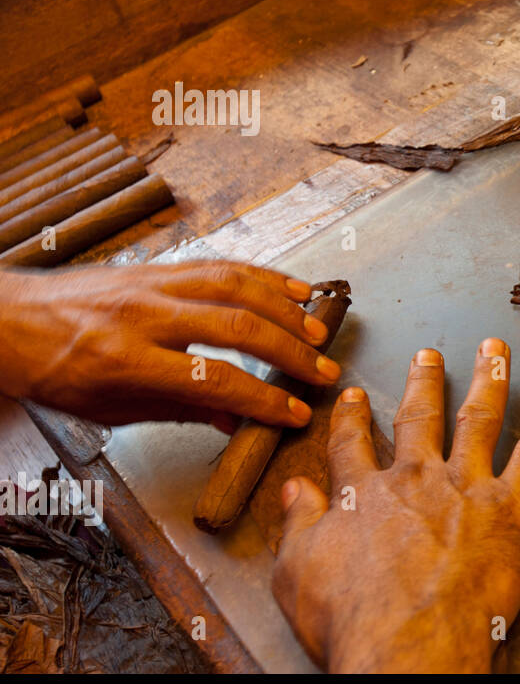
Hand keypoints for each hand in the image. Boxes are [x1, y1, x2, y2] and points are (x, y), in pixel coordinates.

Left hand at [0, 261, 338, 428]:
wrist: (10, 319)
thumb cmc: (54, 368)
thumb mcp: (110, 408)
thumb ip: (180, 410)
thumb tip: (236, 419)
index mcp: (126, 359)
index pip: (214, 380)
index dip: (264, 401)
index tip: (295, 414)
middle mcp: (145, 314)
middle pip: (238, 328)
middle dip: (291, 353)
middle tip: (324, 372)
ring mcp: (154, 283)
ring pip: (237, 287)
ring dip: (286, 309)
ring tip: (318, 331)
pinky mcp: (159, 266)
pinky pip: (222, 265)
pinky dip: (264, 276)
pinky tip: (293, 288)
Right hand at [271, 338, 519, 672]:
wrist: (408, 642)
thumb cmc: (353, 619)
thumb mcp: (297, 572)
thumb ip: (298, 524)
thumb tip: (292, 490)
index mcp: (364, 494)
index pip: (353, 444)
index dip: (352, 418)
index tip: (355, 397)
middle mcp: (416, 478)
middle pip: (420, 417)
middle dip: (424, 381)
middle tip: (429, 355)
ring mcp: (465, 487)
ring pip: (479, 418)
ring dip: (488, 378)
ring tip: (495, 350)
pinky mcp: (509, 507)